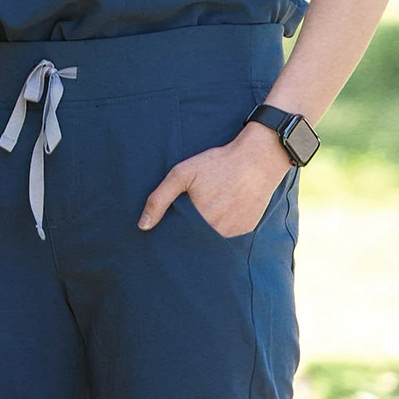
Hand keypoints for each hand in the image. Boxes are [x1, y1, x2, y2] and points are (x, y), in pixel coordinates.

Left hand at [138, 122, 292, 237]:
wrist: (256, 160)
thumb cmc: (216, 164)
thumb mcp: (182, 174)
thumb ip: (159, 199)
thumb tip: (142, 226)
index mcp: (200, 224)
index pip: (179, 238)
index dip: (174, 228)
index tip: (174, 215)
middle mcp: (218, 235)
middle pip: (196, 238)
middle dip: (189, 228)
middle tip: (194, 204)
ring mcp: (235, 235)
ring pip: (212, 237)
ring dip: (206, 228)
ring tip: (209, 203)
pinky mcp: (247, 231)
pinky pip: (228, 234)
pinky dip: (222, 225)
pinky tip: (223, 206)